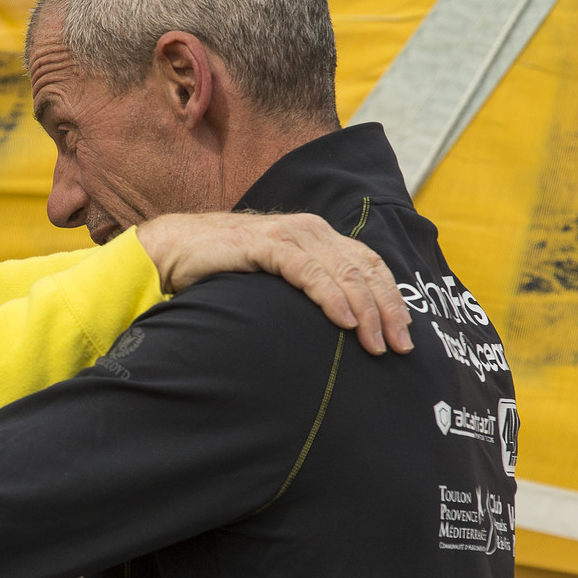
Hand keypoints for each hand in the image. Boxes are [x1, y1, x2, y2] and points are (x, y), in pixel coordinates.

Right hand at [136, 212, 411, 355]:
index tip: (404, 333)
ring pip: (343, 271)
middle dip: (387, 310)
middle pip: (365, 269)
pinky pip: (309, 271)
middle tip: (399, 347)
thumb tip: (337, 325)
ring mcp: (289, 234)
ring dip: (365, 310)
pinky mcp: (267, 244)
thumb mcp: (273, 278)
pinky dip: (330, 296)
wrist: (173, 250)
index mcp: (317, 236)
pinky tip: (343, 321)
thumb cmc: (221, 271)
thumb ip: (303, 287)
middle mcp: (310, 229)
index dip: (392, 298)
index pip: (369, 264)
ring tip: (374, 342)